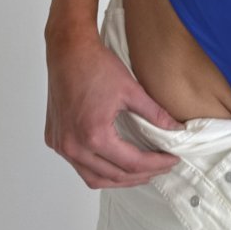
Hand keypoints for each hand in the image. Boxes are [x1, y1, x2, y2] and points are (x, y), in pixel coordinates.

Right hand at [44, 30, 186, 189]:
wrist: (68, 50)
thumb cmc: (95, 66)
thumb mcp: (131, 90)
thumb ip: (155, 114)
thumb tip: (176, 129)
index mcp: (94, 135)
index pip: (132, 163)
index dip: (156, 164)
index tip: (171, 160)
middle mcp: (74, 146)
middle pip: (113, 176)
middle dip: (141, 175)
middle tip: (160, 166)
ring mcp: (61, 144)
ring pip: (92, 178)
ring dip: (118, 179)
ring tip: (140, 171)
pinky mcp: (54, 139)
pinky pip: (78, 165)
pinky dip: (98, 169)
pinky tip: (113, 160)